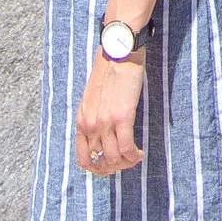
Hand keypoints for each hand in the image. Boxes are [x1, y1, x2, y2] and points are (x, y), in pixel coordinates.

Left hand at [75, 51, 145, 176]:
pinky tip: (140, 153)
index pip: (83, 159)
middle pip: (100, 163)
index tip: (111, 165)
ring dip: (127, 163)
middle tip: (127, 162)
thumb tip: (104, 135)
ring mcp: (105, 123)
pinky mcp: (122, 118)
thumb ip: (95, 116)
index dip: (98, 168)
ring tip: (135, 157)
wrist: (118, 52)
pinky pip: (127, 149)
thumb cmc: (109, 70)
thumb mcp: (93, 98)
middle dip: (115, 168)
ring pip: (114, 159)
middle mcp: (90, 125)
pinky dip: (134, 156)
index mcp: (81, 120)